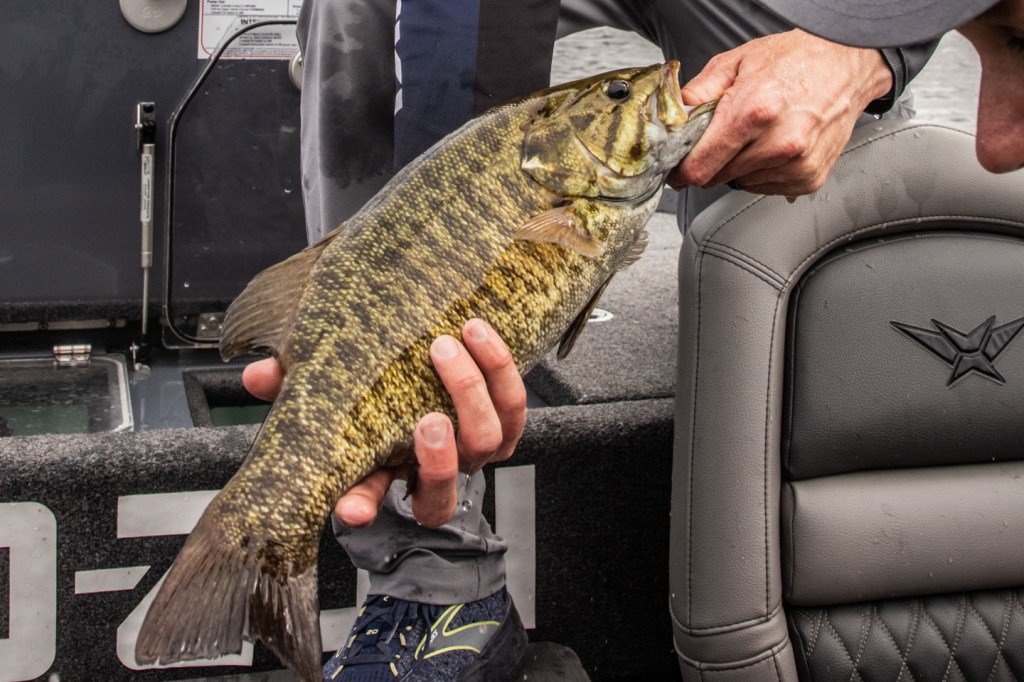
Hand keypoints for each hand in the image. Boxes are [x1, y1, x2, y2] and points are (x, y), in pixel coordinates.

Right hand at [241, 318, 525, 527]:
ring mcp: (474, 448)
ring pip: (486, 440)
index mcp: (387, 471)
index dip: (362, 505)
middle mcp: (434, 470)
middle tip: (425, 417)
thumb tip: (259, 375)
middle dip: (437, 454)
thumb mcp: (333, 392)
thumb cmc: (382, 389)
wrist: (438, 367)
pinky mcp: (506, 422)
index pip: (370, 499)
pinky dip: (499, 369)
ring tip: (446, 347)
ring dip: (470, 395)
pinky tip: (477, 333)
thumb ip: (294, 386)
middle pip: (444, 481)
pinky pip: (514, 405)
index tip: (351, 508)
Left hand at [668, 29, 892, 196]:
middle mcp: (779, 144)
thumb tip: (674, 122)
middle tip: (727, 135)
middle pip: (717, 178)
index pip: (700, 167)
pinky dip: (764, 170)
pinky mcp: (809, 178)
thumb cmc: (797, 59)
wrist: (848, 62)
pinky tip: (777, 144)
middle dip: (713, 161)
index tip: (679, 167)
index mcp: (754, 113)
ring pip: (741, 183)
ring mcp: (797, 165)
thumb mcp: (737, 62)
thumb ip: (698, 94)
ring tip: (760, 133)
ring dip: (740, 165)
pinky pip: (767, 186)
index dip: (682, 170)